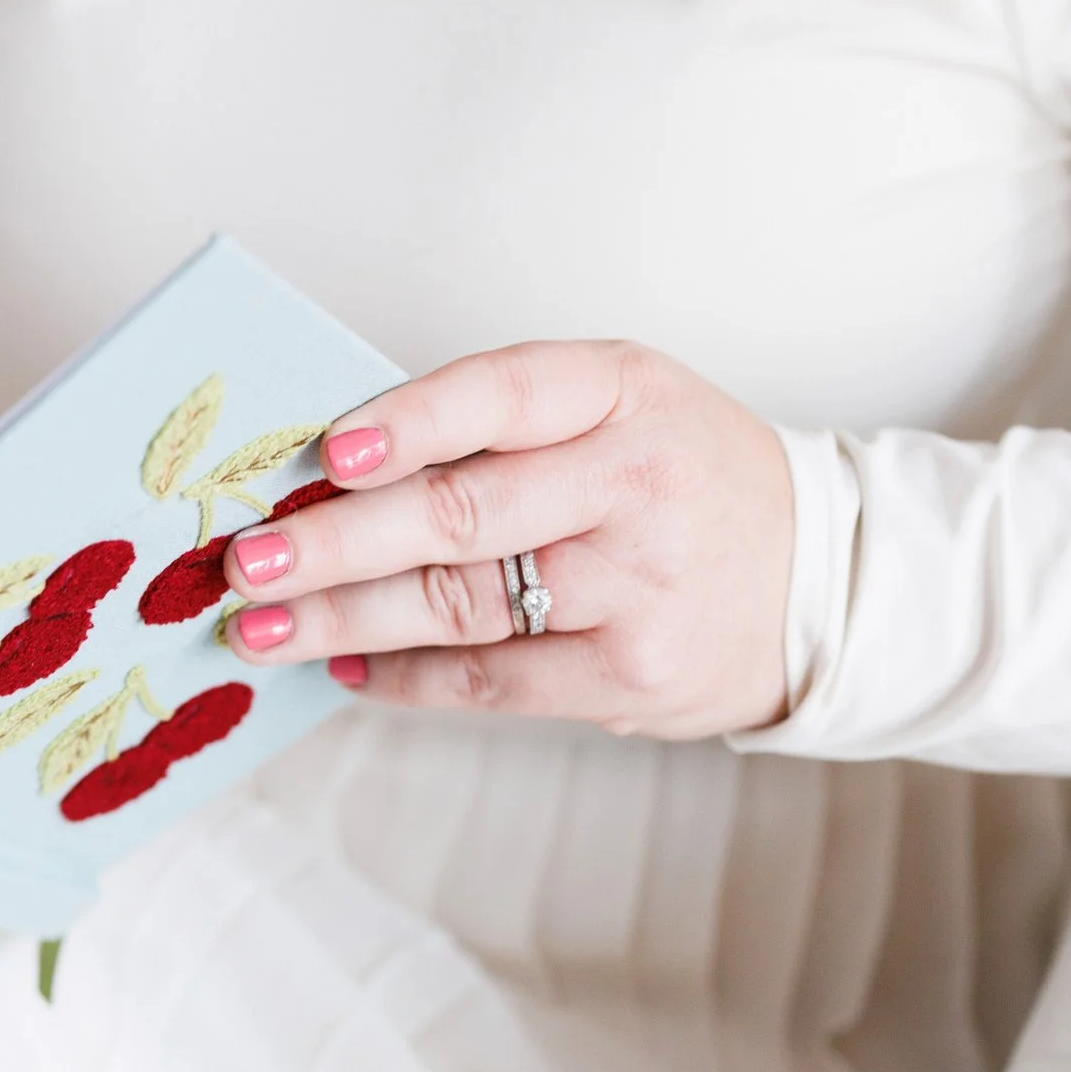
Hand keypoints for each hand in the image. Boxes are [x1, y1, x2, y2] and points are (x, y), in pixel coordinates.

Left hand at [220, 341, 793, 739]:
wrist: (824, 579)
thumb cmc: (678, 477)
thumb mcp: (618, 409)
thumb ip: (498, 427)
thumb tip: (329, 472)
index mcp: (625, 390)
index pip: (502, 393)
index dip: (407, 423)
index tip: (322, 453)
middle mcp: (636, 481)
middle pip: (459, 516)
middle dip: (335, 543)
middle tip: (246, 561)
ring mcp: (639, 586)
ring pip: (458, 606)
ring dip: (341, 618)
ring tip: (260, 625)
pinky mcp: (632, 675)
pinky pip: (489, 681)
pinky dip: (404, 677)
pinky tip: (345, 665)